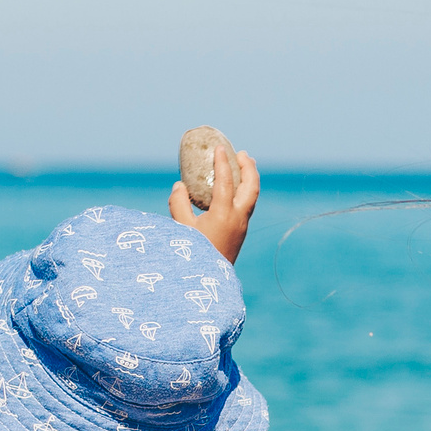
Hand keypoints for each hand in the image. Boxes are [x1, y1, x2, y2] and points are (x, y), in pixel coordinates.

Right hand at [170, 144, 259, 263]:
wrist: (207, 283)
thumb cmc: (192, 256)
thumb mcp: (180, 229)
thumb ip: (178, 204)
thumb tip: (180, 186)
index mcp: (223, 214)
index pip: (226, 181)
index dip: (223, 162)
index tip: (220, 148)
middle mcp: (238, 219)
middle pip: (251, 187)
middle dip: (249, 168)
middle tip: (241, 153)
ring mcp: (242, 226)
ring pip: (251, 197)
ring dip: (249, 179)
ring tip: (244, 166)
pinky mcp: (240, 233)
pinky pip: (246, 206)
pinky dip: (244, 192)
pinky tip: (234, 189)